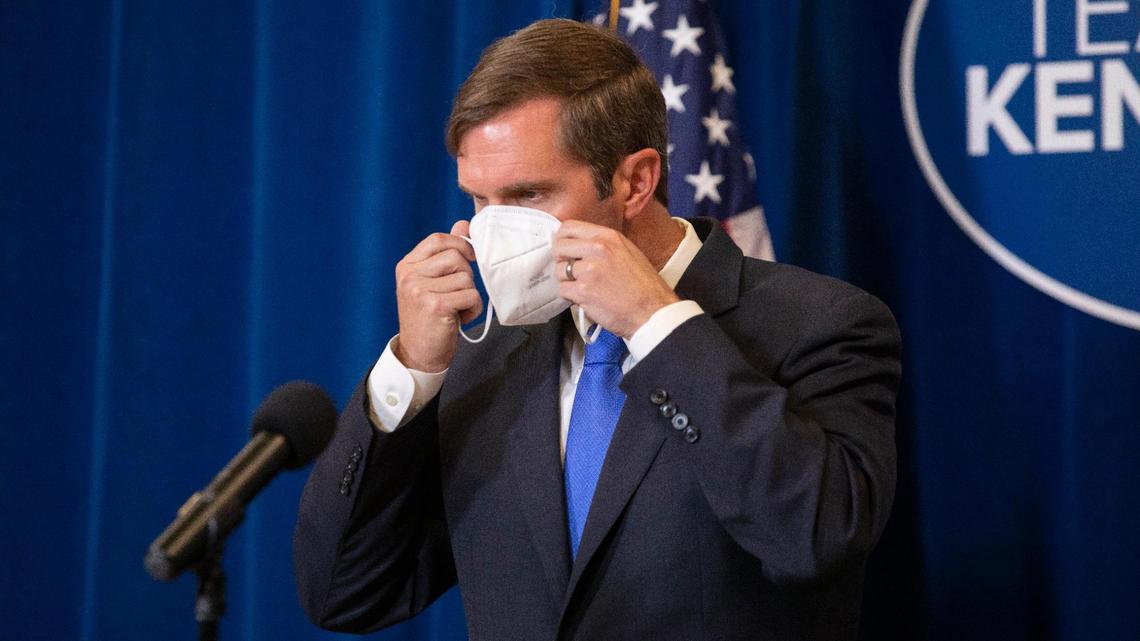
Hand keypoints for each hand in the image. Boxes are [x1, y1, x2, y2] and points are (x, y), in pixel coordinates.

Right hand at [393, 220, 481, 371]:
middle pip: (455, 257)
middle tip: (456, 295)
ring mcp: (420, 290)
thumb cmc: (429, 316)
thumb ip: (446, 253)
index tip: (468, 258)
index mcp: (407, 265)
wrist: (419, 353)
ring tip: (456, 309)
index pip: (438, 239)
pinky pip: (471, 295)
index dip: (459, 244)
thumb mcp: (433, 282)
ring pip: (466, 277)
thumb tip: (463, 225)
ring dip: (469, 295)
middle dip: (466, 276)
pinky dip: (473, 309)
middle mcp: (409, 275)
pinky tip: (459, 318)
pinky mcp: (435, 306)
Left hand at [552, 221, 679, 337]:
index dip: (562, 239)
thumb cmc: (644, 285)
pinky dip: (570, 296)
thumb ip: (603, 245)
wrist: (653, 311)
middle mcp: (597, 249)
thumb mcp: (628, 251)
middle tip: (569, 270)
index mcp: (608, 237)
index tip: (564, 249)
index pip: (569, 227)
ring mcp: (589, 270)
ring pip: (559, 270)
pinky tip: (585, 298)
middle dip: (560, 259)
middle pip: (559, 246)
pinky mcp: (583, 291)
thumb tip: (580, 244)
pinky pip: (563, 290)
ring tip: (584, 287)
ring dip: (567, 280)